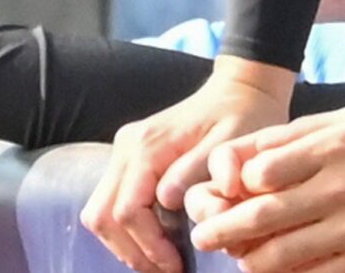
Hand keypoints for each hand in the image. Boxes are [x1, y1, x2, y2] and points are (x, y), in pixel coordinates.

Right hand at [83, 58, 293, 272]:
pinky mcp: (130, 160)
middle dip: (131, 251)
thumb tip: (165, 200)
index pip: (126, 210)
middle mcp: (126, 148)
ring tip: (162, 263)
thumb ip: (197, 170)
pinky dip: (128, 229)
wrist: (242, 89)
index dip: (147, 246)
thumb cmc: (244, 115)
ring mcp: (123, 153)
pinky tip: (158, 243)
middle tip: (166, 271)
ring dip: (126, 244)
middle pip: (102, 216)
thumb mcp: (232, 143)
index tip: (176, 266)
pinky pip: (113, 203)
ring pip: (100, 213)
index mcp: (147, 145)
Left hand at [186, 106, 344, 272]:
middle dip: (220, 229)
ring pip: (276, 254)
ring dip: (248, 259)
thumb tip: (245, 156)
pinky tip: (278, 269)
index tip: (227, 191)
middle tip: (206, 236)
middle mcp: (339, 187)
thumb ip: (299, 135)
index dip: (233, 183)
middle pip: (258, 216)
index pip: (258, 170)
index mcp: (334, 146)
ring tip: (241, 257)